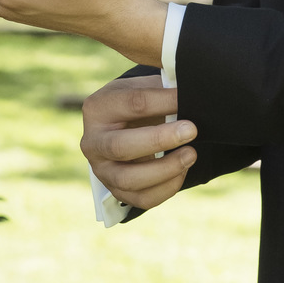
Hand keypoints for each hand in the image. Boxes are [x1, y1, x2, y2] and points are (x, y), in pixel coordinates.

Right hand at [81, 75, 197, 210]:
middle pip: (121, 147)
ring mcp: (102, 170)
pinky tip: (183, 170)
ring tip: (191, 154)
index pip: (132, 103)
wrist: (126, 126)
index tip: (188, 97)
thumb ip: (161, 83)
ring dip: (165, 169)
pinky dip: (166, 188)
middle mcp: (92, 142)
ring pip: (129, 179)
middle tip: (191, 130)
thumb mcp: (143, 86)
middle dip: (159, 140)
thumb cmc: (139, 102)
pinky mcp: (116, 191)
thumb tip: (190, 85)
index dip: (163, 101)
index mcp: (98, 107)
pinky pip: (142, 199)